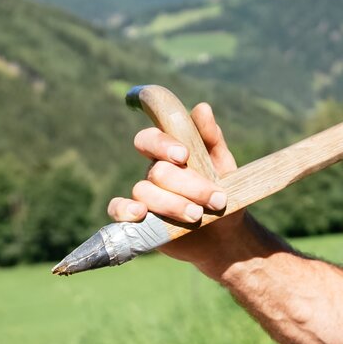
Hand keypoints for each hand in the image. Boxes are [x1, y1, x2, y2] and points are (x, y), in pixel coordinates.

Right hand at [108, 103, 243, 259]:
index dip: (163, 144)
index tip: (184, 155)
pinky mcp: (138, 220)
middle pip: (157, 170)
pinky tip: (140, 214)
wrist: (225, 236)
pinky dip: (124, 209)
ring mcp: (145, 196)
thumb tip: (201, 108)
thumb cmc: (224, 193)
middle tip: (215, 199)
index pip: (153, 138)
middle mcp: (154, 172)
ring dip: (173, 204)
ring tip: (198, 216)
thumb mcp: (223, 165)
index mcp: (171, 154)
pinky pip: (117, 209)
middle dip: (187, 185)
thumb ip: (211, 138)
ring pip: (144, 191)